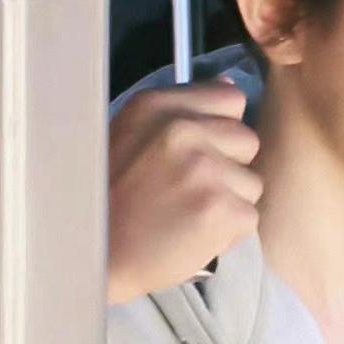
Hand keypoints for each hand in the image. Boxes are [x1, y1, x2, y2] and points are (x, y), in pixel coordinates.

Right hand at [108, 78, 262, 304]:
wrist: (92, 259)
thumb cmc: (110, 202)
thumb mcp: (131, 135)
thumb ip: (182, 111)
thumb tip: (229, 84)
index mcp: (158, 107)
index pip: (230, 98)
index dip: (222, 127)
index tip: (201, 151)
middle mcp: (183, 130)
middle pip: (248, 141)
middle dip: (228, 168)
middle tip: (188, 191)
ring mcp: (205, 169)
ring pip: (251, 184)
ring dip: (228, 203)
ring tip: (186, 216)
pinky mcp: (221, 209)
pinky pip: (248, 218)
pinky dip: (227, 234)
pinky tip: (192, 237)